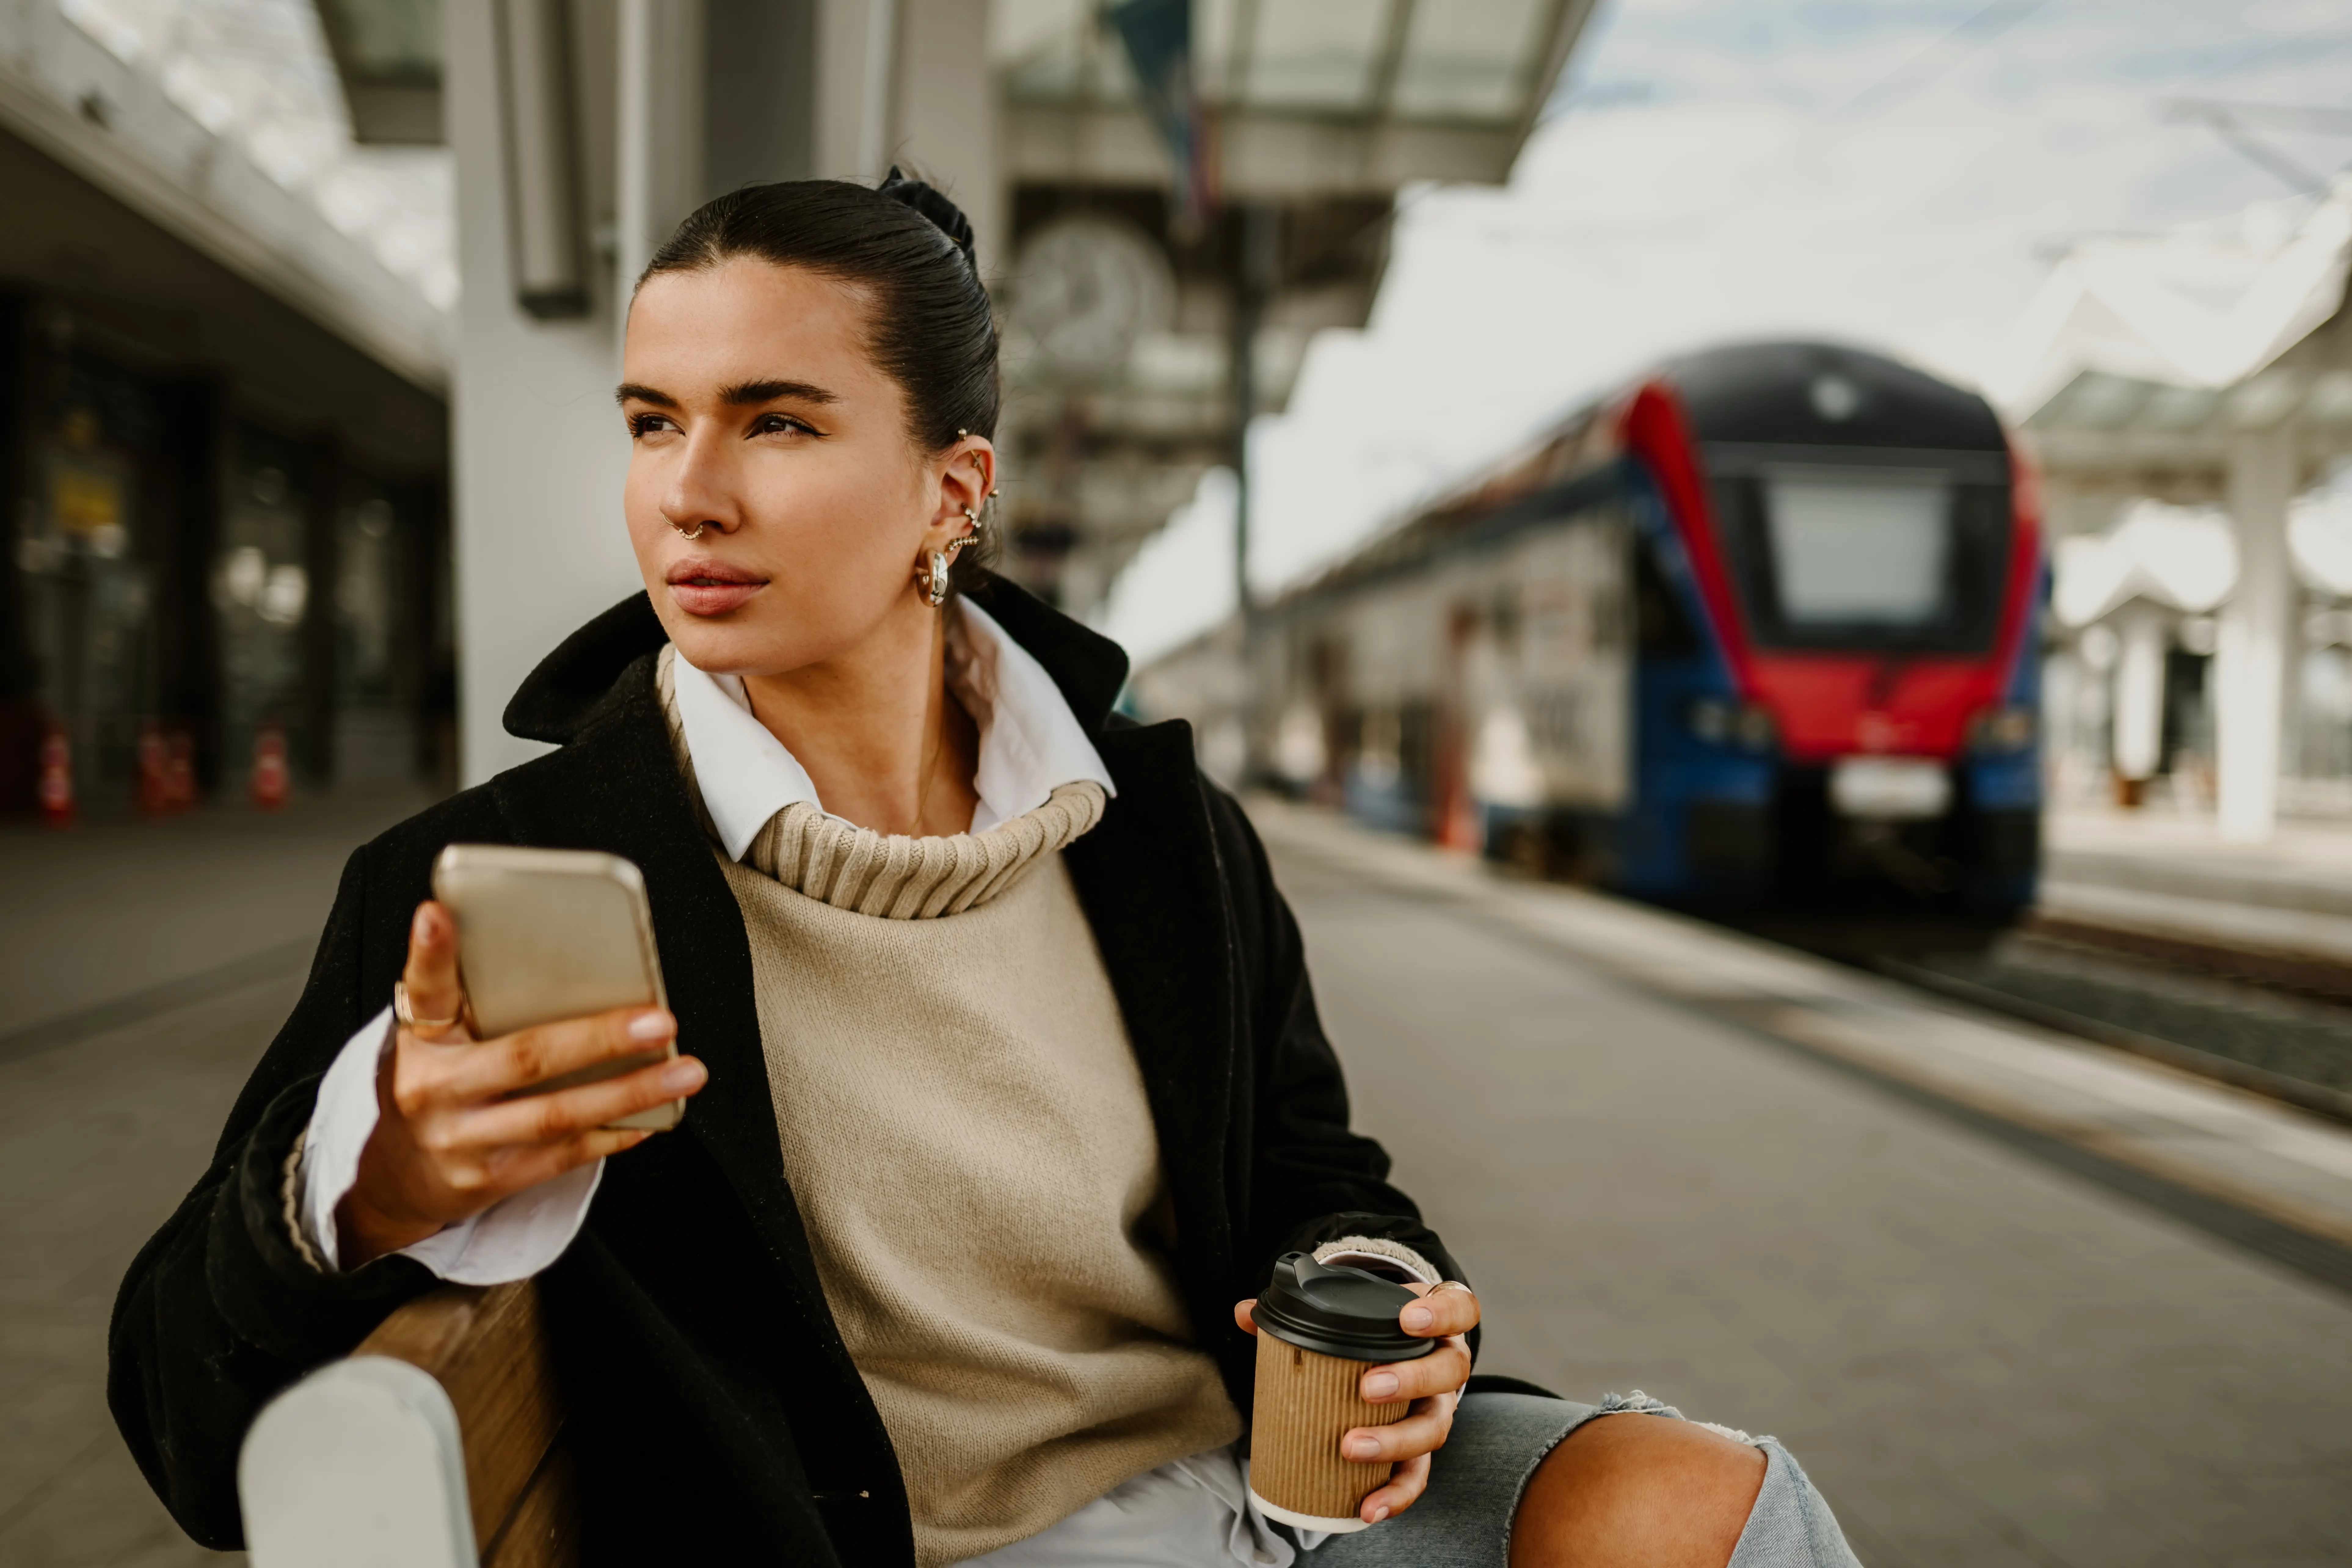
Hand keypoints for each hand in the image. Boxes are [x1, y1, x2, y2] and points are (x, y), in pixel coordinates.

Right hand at [335, 900, 708, 1267]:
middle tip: (660, 1021)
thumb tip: (547, 948)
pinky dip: (613, 1134)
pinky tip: (652, 1116)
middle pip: (525, 1058)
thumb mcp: (432, 1038)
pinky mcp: (490, 1180)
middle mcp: (436, 1089)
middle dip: (599, 1039)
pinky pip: (564, 1155)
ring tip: (684, 1070)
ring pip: (557, 1115)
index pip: (425, 988)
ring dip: (629, 1092)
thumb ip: (471, 998)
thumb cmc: (432, 1086)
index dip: (430, 951)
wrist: (391, 1178)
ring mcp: (462, 1141)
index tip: (437, 913)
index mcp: (420, 1040)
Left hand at [1233, 1277, 1478, 1523]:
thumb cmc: (1377, 1330)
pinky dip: (1395, 1493)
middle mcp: (1447, 1365)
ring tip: (1352, 1447)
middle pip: (1449, 1372)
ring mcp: (1439, 1408)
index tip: (1409, 1320)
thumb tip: (1244, 1313)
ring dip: (1395, 1442)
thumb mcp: (1356, 1311)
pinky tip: (1367, 1507)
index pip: (1459, 1310)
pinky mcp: (1421, 1447)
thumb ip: (1300, 1310)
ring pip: (1434, 1427)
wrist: (1397, 1352)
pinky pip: (1417, 1474)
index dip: (1441, 1314)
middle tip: (1368, 1388)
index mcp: (1437, 1321)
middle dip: (1411, 1380)